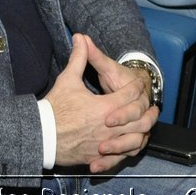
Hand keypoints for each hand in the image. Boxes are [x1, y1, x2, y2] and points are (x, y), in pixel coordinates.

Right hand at [44, 34, 156, 170]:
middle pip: (139, 119)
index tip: (138, 83)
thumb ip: (79, 58)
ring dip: (143, 131)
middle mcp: (109, 128)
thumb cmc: (56, 108)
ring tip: (147, 126)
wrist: (42, 136)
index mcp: (105, 107)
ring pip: (134, 140)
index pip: (130, 95)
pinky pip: (121, 156)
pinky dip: (129, 150)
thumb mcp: (68, 80)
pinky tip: (131, 144)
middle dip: (147, 111)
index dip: (135, 87)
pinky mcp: (98, 157)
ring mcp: (105, 144)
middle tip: (153, 106)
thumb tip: (80, 37)